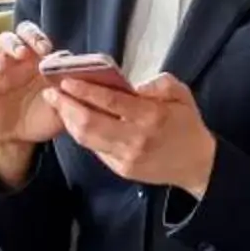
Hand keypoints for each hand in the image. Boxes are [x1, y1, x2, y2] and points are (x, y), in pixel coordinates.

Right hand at [0, 22, 60, 185]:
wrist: (20, 139)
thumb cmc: (45, 119)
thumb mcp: (63, 109)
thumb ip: (71, 95)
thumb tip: (81, 80)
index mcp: (45, 61)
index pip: (47, 41)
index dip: (53, 44)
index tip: (59, 57)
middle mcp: (25, 59)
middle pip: (25, 32)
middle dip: (33, 35)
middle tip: (41, 48)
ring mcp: (6, 66)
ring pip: (5, 40)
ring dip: (13, 43)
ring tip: (21, 53)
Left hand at [52, 72, 218, 197]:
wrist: (198, 164)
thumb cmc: (187, 124)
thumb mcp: (181, 94)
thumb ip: (158, 84)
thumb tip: (132, 85)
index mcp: (152, 116)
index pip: (111, 102)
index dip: (86, 91)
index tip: (67, 80)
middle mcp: (136, 139)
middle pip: (91, 123)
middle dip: (67, 106)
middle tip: (51, 92)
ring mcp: (127, 157)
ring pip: (88, 139)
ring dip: (69, 121)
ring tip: (58, 106)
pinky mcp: (122, 169)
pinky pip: (96, 150)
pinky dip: (82, 134)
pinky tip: (75, 121)